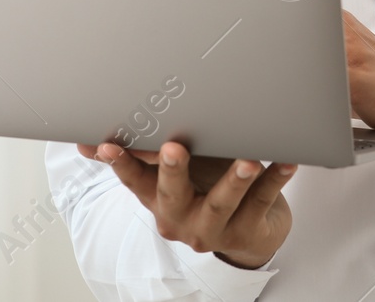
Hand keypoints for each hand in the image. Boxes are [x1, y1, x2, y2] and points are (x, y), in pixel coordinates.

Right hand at [77, 141, 295, 268]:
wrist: (251, 232)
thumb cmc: (208, 188)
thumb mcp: (174, 174)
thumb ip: (145, 155)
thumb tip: (87, 141)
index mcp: (158, 200)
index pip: (134, 180)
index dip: (121, 163)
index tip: (108, 146)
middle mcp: (180, 218)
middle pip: (173, 194)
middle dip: (173, 171)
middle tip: (175, 148)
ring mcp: (213, 228)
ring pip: (221, 203)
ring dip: (234, 179)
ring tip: (247, 160)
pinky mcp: (247, 231)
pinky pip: (262, 202)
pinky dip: (276, 180)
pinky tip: (287, 160)